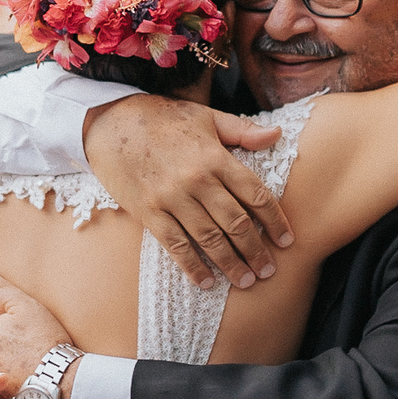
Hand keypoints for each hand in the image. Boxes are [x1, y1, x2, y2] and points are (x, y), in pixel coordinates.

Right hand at [83, 96, 294, 291]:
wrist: (110, 122)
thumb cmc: (162, 118)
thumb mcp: (206, 116)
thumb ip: (242, 130)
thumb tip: (276, 135)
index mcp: (215, 157)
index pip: (255, 194)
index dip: (275, 220)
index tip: (287, 240)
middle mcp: (197, 180)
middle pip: (236, 222)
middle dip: (256, 250)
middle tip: (269, 271)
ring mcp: (172, 198)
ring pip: (209, 238)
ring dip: (231, 263)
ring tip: (246, 281)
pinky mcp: (149, 212)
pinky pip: (175, 245)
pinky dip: (192, 266)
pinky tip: (206, 282)